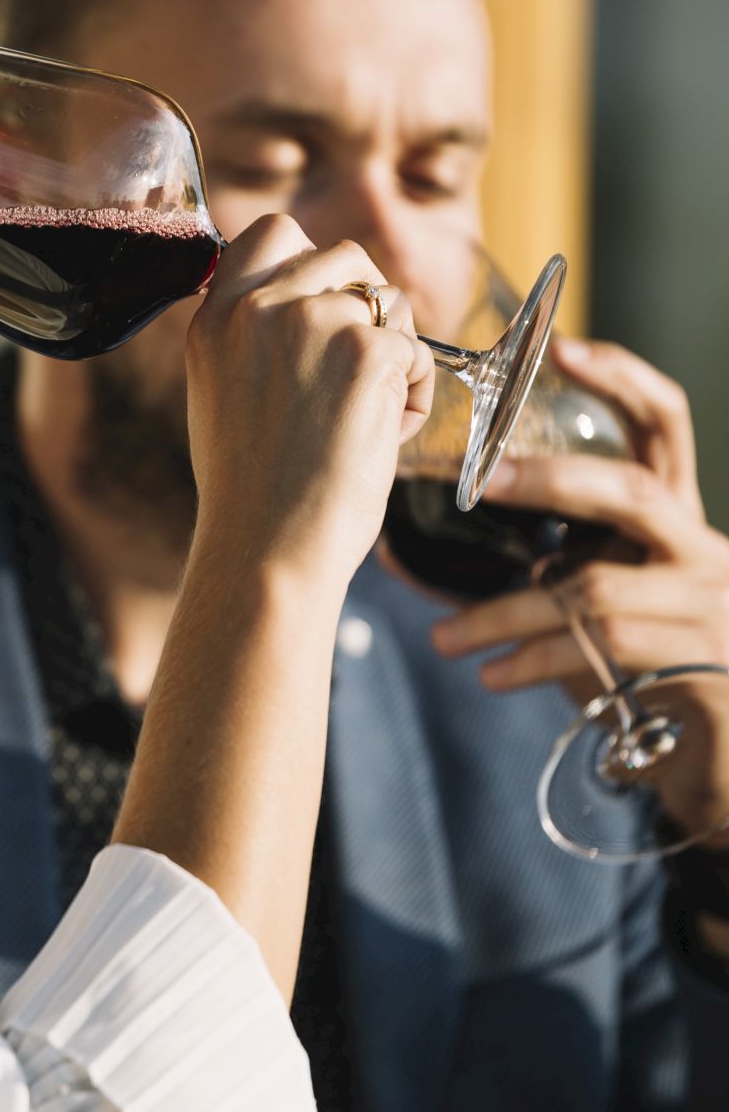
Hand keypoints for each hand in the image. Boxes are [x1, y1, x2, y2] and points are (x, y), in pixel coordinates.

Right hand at [187, 215, 432, 588]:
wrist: (267, 549)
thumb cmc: (252, 494)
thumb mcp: (223, 395)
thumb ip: (253, 338)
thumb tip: (312, 306)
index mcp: (214, 319)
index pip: (273, 232)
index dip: (311, 258)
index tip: (323, 301)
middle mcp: (258, 307)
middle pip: (344, 256)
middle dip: (368, 302)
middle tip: (362, 367)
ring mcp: (312, 322)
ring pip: (390, 301)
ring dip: (396, 351)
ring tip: (368, 417)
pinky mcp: (367, 350)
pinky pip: (419, 352)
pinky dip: (417, 394)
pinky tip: (384, 438)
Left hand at [432, 337, 728, 843]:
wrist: (724, 762)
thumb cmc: (647, 667)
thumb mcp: (605, 602)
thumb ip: (544, 570)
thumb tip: (414, 563)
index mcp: (680, 522)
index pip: (666, 427)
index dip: (623, 380)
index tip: (566, 349)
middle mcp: (705, 553)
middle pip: (635, 494)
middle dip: (553, 481)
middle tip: (481, 481)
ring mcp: (710, 612)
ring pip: (594, 592)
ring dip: (506, 616)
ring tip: (443, 639)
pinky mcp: (701, 672)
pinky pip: (602, 658)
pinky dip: (535, 664)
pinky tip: (491, 676)